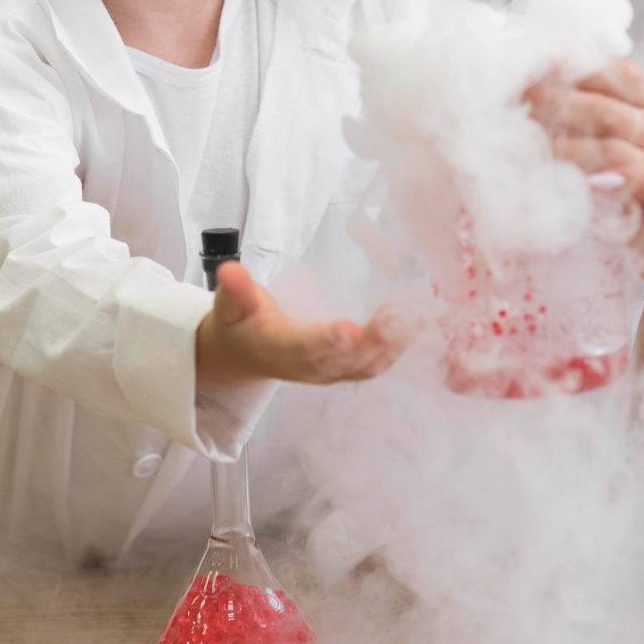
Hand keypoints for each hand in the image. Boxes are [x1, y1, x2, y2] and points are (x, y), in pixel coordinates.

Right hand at [195, 262, 417, 392]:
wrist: (242, 357)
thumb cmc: (239, 325)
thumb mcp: (229, 304)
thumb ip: (234, 288)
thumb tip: (232, 270)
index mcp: (275, 348)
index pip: (302, 346)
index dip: (326, 340)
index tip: (349, 329)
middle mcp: (304, 366)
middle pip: (342, 360)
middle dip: (373, 341)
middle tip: (399, 316)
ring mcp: (325, 373)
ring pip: (363, 367)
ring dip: (392, 346)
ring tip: (414, 318)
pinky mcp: (340, 372)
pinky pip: (371, 368)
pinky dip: (395, 351)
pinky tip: (413, 327)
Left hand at [525, 60, 643, 415]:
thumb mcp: (616, 154)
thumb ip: (581, 124)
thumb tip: (511, 100)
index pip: (604, 68)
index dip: (559, 64)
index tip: (512, 65)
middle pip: (601, 104)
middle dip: (548, 103)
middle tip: (502, 107)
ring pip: (617, 145)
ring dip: (565, 145)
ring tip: (526, 147)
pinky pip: (643, 189)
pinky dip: (611, 183)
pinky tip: (584, 184)